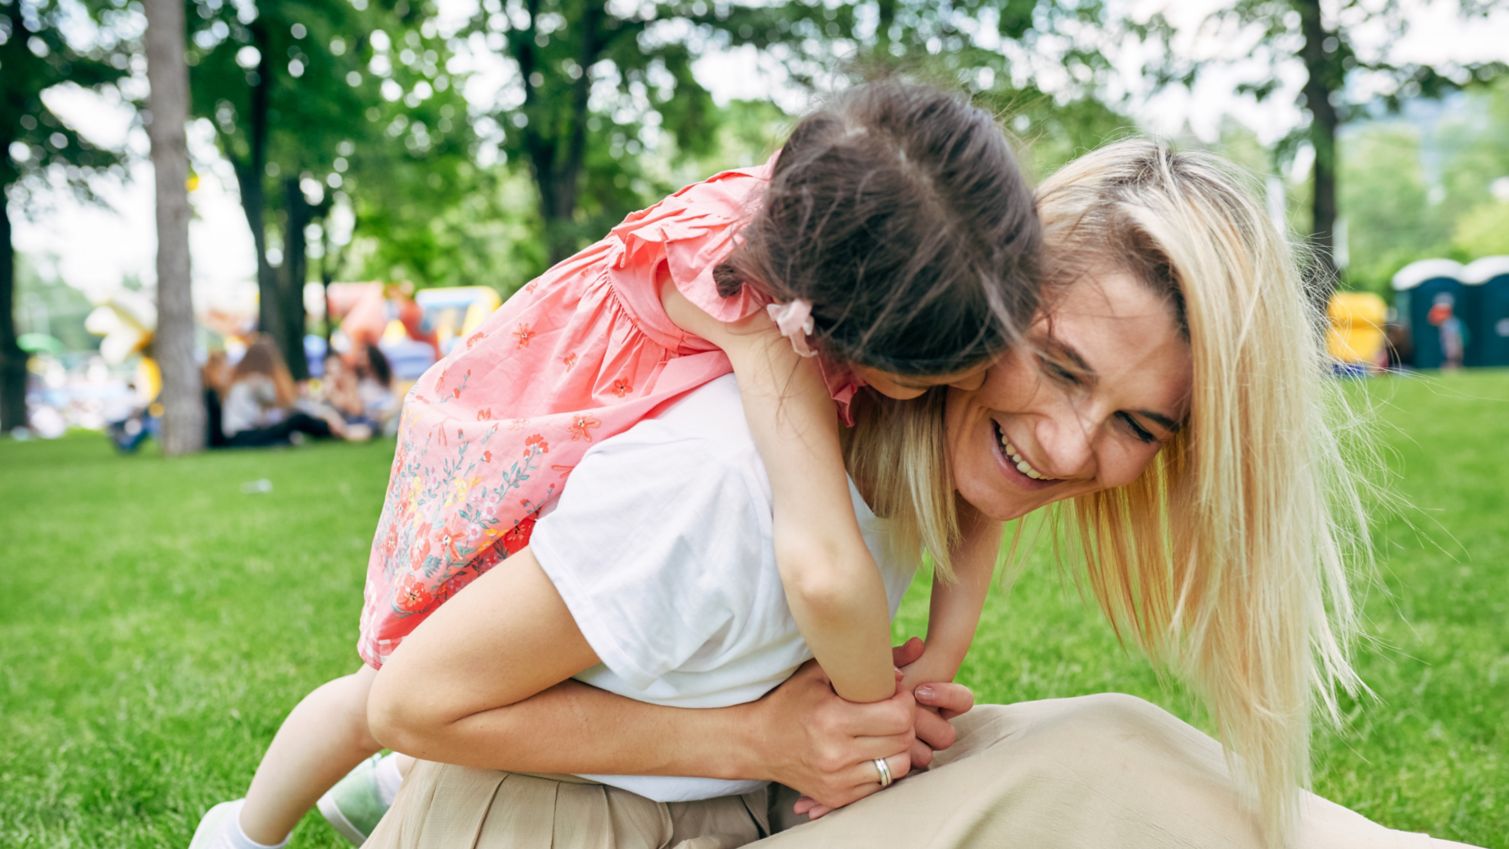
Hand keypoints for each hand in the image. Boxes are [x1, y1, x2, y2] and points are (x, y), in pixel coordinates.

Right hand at [791, 639, 976, 819]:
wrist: (756, 743)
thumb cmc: (790, 701)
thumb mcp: (820, 671)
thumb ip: (868, 660)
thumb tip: (917, 648)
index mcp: (832, 719)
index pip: (897, 716)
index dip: (905, 701)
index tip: (895, 693)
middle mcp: (836, 754)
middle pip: (903, 740)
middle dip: (906, 721)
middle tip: (892, 710)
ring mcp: (838, 780)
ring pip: (899, 766)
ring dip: (898, 746)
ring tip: (884, 732)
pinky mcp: (838, 798)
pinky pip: (881, 784)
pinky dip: (882, 766)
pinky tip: (870, 751)